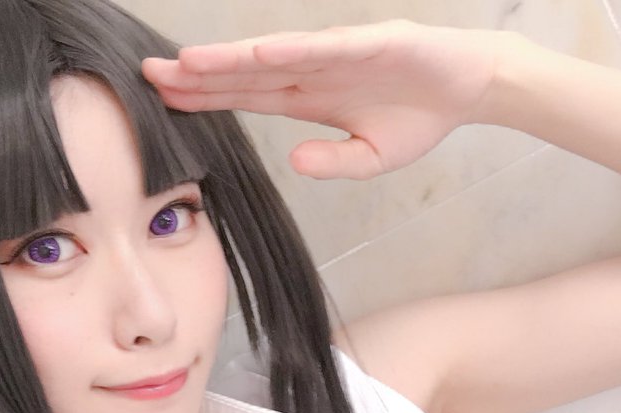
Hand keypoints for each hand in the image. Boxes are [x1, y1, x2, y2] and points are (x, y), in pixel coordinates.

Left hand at [142, 21, 522, 179]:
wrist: (471, 87)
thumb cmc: (418, 118)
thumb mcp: (371, 159)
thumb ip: (332, 162)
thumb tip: (295, 162)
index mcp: (308, 98)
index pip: (245, 97)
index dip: (205, 97)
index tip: (164, 99)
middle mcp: (313, 72)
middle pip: (245, 75)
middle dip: (198, 76)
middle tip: (149, 76)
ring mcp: (338, 55)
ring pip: (273, 58)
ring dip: (230, 60)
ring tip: (187, 64)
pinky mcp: (370, 43)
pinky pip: (322, 48)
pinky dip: (288, 51)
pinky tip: (255, 55)